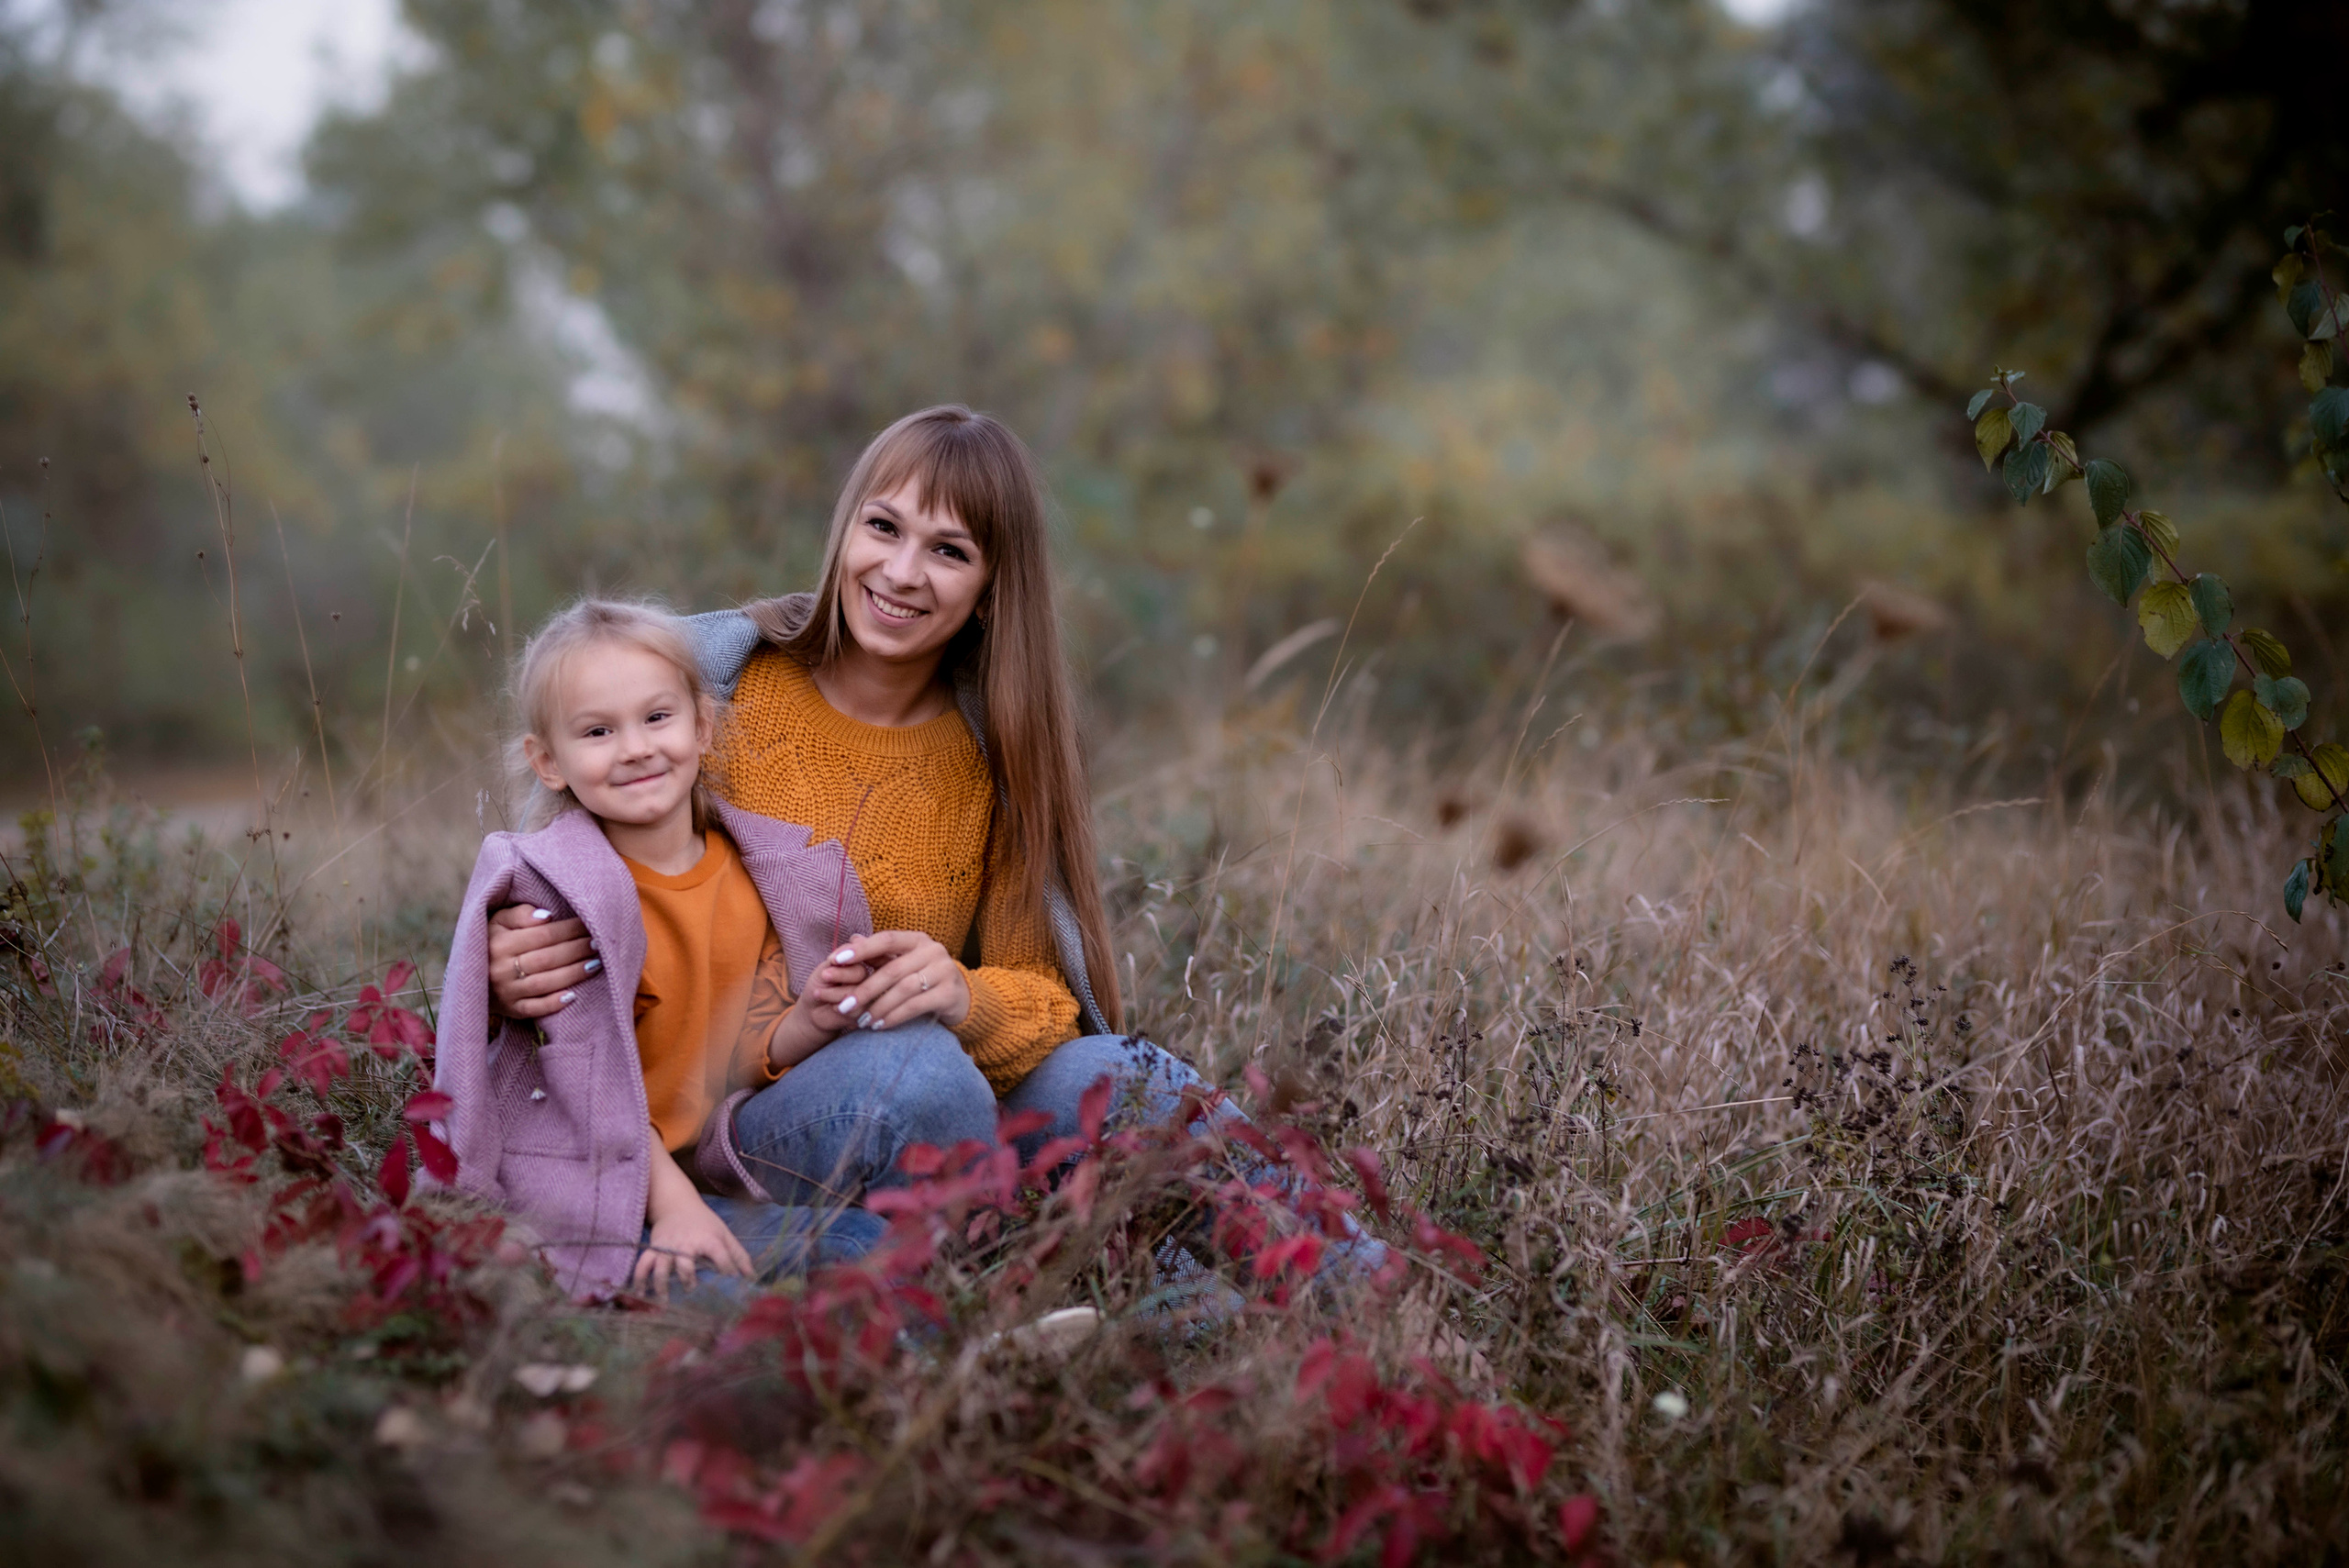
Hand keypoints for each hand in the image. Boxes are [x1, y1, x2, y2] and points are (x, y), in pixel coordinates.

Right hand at [487, 904, 597, 1018]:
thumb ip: (520, 913)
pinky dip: (555, 1003)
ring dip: (574, 974)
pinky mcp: (511, 1010)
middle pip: (547, 959)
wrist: (469, 975)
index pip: (543, 935)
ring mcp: (506, 992)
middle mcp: (500, 969)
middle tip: (599, 943)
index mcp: (499, 943)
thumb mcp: (497, 921)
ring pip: (545, 983)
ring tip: (596, 964)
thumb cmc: (493, 941)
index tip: (589, 923)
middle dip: (577, 950)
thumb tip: (547, 916)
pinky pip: (535, 1009)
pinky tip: (574, 995)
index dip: (569, 930)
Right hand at [636, 1147, 753, 1295]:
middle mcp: (686, 1243)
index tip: (730, 1280)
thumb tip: (752, 1278)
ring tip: (664, 1300)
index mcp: (708, 1239)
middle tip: (691, 1290)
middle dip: (687, 1278)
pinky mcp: (654, 1248)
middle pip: (685, 1263)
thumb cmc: (705, 1223)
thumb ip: (738, 1255)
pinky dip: (639, 1278)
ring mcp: (668, 1246)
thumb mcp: (724, 1234)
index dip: (726, 1268)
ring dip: (661, 1284)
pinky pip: (643, 1263)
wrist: (678, 1205)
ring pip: (660, 1266)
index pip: (720, 1255)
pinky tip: (639, 1294)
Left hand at [826, 930, 970, 1031]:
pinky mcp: (949, 994)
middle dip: (865, 989)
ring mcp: (944, 971)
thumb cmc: (925, 978)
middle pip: (893, 969)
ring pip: (903, 989)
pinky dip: (894, 1017)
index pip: (887, 939)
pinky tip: (879, 1025)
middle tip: (843, 1006)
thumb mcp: (904, 962)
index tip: (835, 960)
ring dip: (878, 1007)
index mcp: (918, 939)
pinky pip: (916, 1006)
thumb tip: (851, 939)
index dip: (861, 949)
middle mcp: (934, 950)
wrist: (962, 997)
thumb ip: (879, 954)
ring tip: (861, 1021)